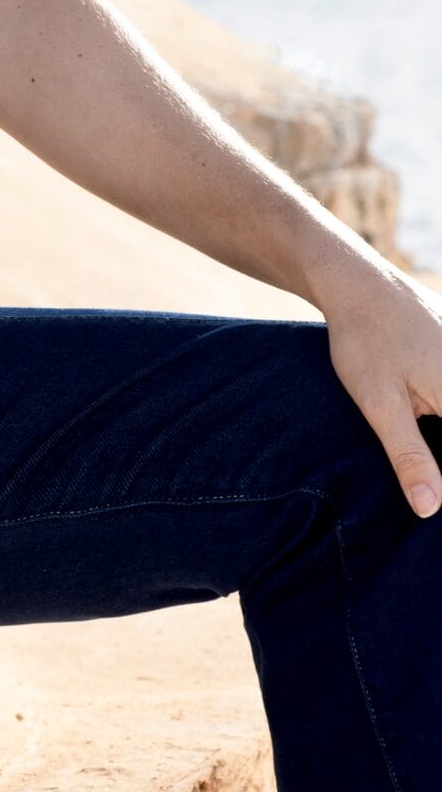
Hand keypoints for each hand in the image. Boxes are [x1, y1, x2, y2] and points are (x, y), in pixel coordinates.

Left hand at [321, 262, 441, 516]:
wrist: (358, 282)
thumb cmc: (365, 340)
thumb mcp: (379, 402)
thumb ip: (408, 455)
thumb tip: (429, 509)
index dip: (439, 475)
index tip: (429, 495)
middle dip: (435, 450)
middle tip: (420, 472)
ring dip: (435, 438)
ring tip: (418, 434)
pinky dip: (438, 411)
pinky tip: (426, 423)